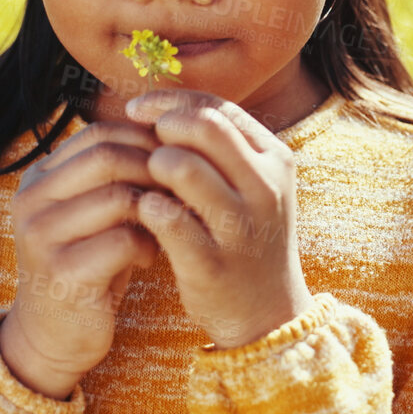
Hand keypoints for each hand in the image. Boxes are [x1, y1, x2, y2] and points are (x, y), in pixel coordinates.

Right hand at [0, 119, 165, 397]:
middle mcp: (31, 201)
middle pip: (107, 156)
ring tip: (164, 226)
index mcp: (38, 178)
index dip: (143, 140)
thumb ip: (114, 178)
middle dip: (153, 169)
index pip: (98, 133)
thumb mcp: (92, 214)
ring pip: (118, 196)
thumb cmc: (86, 266)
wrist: (54, 336)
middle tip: (179, 190)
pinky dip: (148, 245)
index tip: (174, 160)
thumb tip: (170, 138)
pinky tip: (149, 258)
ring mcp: (41, 236)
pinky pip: (123, 241)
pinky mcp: (62, 273)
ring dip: (154, 209)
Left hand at [125, 88, 314, 349]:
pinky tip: (144, 213)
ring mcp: (241, 228)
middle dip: (162, 127)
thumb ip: (218, 147)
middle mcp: (264, 189)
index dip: (171, 100)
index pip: (219, 107)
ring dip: (152, 166)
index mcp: (275, 160)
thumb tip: (161, 107)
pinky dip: (147, 208)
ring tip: (146, 181)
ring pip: (183, 168)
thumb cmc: (245, 237)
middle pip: (204, 127)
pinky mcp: (212, 265)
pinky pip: (167, 220)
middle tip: (141, 144)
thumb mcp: (249, 185)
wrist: (266, 313)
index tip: (137, 108)